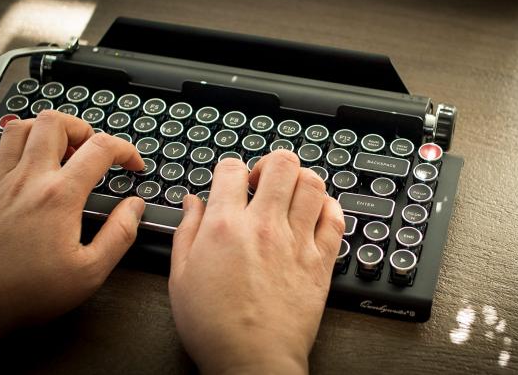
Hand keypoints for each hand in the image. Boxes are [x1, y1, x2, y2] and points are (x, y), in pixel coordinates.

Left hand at [0, 110, 144, 372]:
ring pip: (22, 126)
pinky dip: (20, 144)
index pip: (100, 148)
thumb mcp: (90, 272)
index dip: (126, 150)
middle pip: (55, 122)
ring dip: (48, 130)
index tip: (134, 166)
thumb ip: (120, 234)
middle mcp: (29, 178)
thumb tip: (135, 207)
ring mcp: (3, 180)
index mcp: (60, 196)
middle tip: (94, 150)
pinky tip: (31, 163)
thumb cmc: (30, 290)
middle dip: (83, 128)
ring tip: (64, 150)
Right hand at [169, 150, 344, 374]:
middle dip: (271, 164)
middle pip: (281, 164)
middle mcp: (265, 227)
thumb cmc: (216, 327)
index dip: (229, 169)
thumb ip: (187, 231)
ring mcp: (297, 242)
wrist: (253, 362)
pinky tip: (314, 214)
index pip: (232, 168)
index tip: (230, 181)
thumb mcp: (181, 277)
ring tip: (289, 194)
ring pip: (312, 184)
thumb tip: (193, 203)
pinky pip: (336, 218)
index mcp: (226, 227)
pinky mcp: (320, 261)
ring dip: (300, 180)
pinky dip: (328, 207)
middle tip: (263, 181)